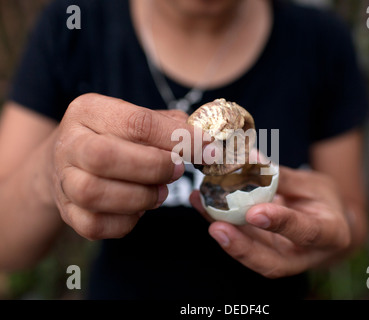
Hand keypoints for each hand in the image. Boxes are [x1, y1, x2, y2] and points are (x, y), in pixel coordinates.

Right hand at [49, 93, 197, 239]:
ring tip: (160, 192)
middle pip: (104, 157)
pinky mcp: (67, 212)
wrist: (71, 160)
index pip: (136, 122)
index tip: (207, 148)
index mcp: (89, 110)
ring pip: (95, 193)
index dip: (177, 138)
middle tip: (177, 171)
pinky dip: (126, 221)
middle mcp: (69, 142)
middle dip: (152, 167)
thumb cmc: (117, 138)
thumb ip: (171, 127)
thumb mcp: (139, 119)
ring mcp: (63, 180)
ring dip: (140, 196)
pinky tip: (139, 208)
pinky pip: (95, 225)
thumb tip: (207, 144)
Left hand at [190, 166, 351, 277]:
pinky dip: (219, 222)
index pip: (306, 232)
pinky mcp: (262, 252)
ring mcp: (281, 257)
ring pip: (251, 255)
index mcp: (329, 234)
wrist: (327, 225)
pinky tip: (201, 203)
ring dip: (223, 234)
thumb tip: (252, 160)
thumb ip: (284, 178)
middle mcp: (304, 254)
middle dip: (242, 247)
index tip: (255, 212)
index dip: (281, 223)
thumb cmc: (324, 201)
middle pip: (272, 261)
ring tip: (202, 205)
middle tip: (217, 227)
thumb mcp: (314, 184)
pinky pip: (240, 242)